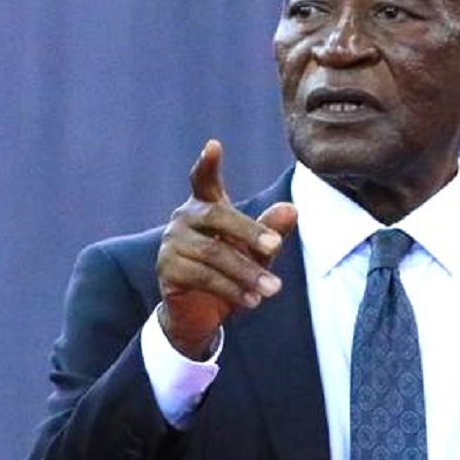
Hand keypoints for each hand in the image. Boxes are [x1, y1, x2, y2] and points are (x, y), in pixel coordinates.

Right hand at [156, 140, 295, 358]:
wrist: (200, 314)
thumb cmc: (230, 273)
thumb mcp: (255, 252)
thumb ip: (270, 231)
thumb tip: (292, 209)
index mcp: (205, 206)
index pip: (203, 180)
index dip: (207, 164)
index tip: (214, 145)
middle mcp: (183, 219)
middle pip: (217, 217)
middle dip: (249, 232)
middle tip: (275, 247)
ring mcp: (171, 243)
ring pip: (213, 253)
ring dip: (246, 272)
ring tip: (273, 289)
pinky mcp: (167, 270)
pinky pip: (203, 277)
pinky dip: (231, 290)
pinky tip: (252, 301)